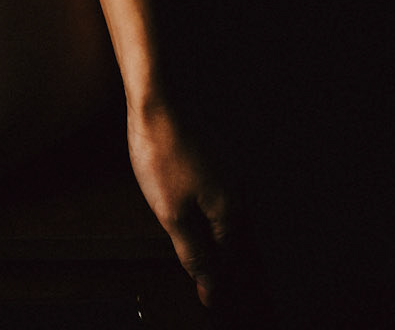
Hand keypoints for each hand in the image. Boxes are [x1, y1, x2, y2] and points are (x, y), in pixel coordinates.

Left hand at [127, 95, 235, 307]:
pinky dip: (205, 210)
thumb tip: (211, 289)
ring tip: (194, 246)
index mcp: (231, 208)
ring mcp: (228, 168)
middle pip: (230, 237)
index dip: (213, 279)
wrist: (155, 97)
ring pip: (224, 214)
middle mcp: (238, 189)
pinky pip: (216, 193)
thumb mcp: (172, 213)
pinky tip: (190, 210)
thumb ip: (193, 253)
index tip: (204, 297)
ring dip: (210, 234)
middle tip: (199, 275)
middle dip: (215, 258)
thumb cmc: (161, 152)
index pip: (228, 259)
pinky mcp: (215, 153)